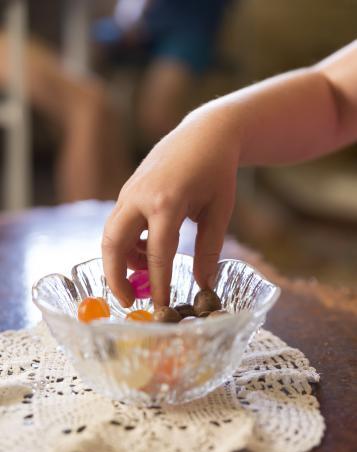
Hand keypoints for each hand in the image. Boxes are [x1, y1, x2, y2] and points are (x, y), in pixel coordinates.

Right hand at [102, 107, 238, 306]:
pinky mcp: (128, 190)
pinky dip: (127, 243)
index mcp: (167, 202)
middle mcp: (140, 197)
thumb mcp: (218, 211)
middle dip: (115, 277)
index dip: (158, 285)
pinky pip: (119, 223)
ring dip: (122, 259)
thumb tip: (203, 284)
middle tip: (128, 302)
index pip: (157, 255)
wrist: (205, 133)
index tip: (161, 307)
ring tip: (147, 274)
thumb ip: (209, 249)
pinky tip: (148, 250)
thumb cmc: (217, 171)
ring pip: (111, 234)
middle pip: (113, 244)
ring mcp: (129, 191)